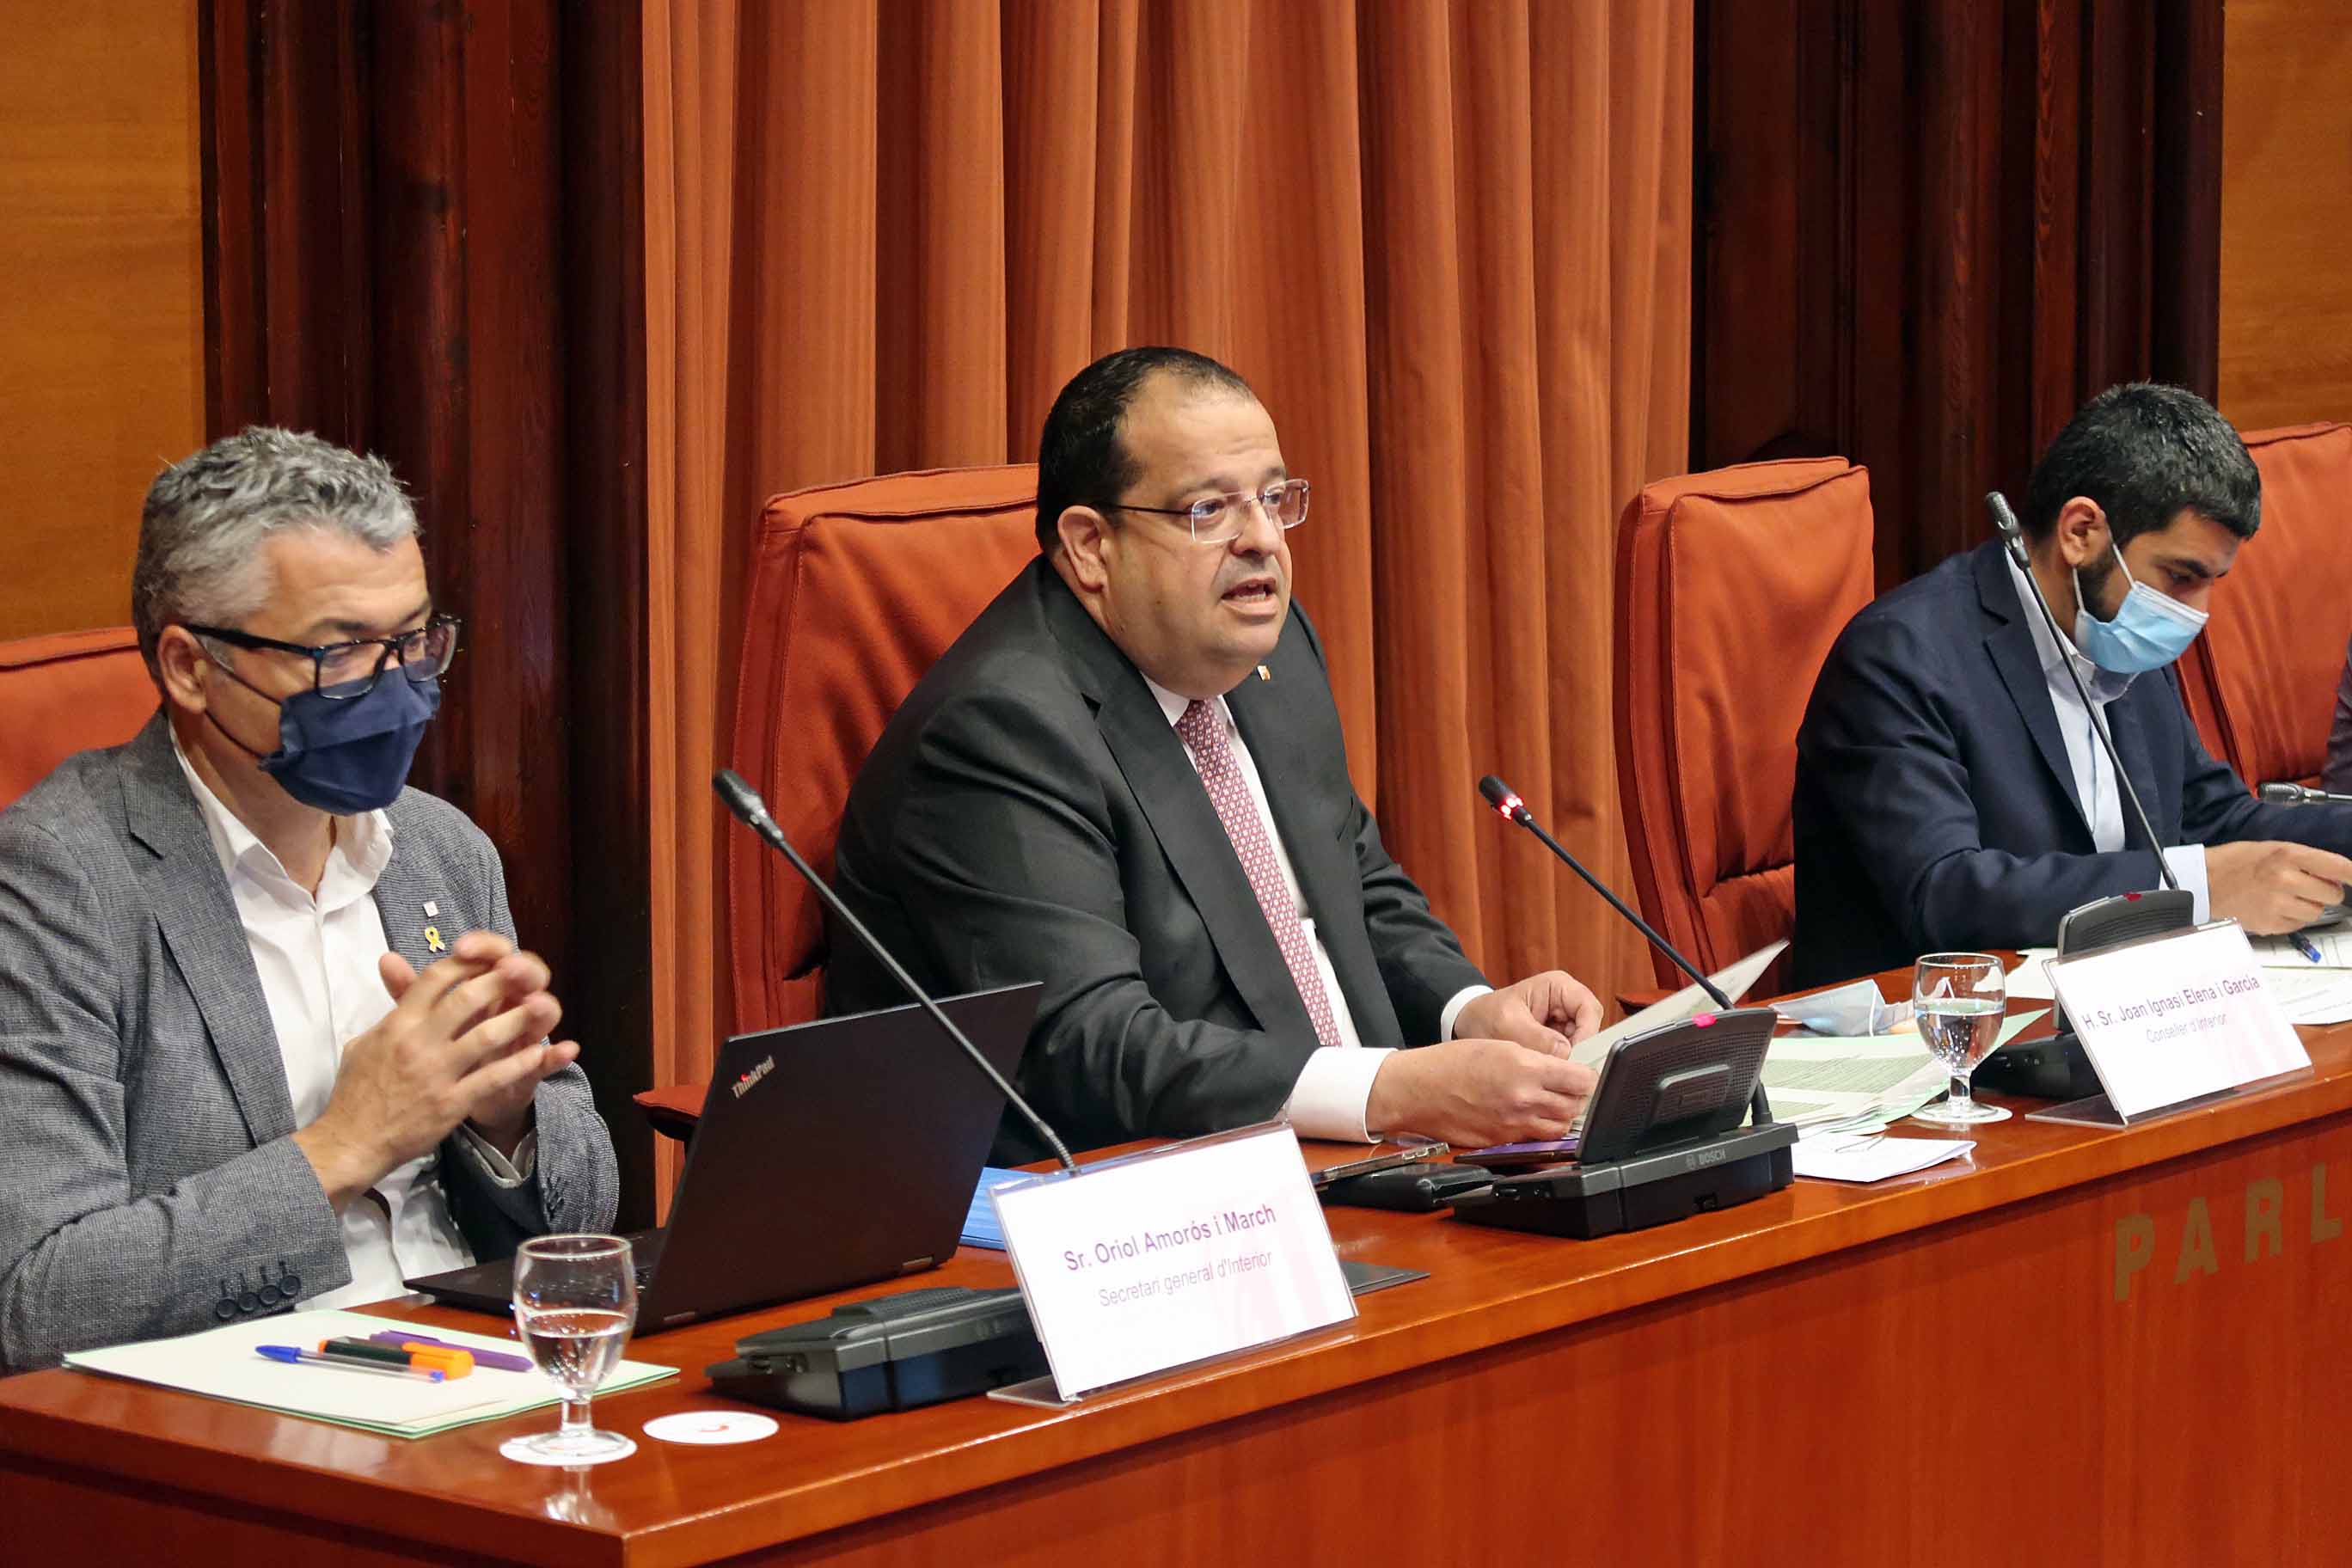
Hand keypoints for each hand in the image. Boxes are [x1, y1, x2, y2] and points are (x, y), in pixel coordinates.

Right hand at [291, 931, 577, 1204]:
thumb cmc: (355, 1093)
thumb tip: (398, 986)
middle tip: (523, 974)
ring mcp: (437, 1073)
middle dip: (500, 981)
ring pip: (488, 1035)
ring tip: (540, 1008)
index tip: (489, 958)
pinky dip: (519, 1063)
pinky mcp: (452, 1103)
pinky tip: (537, 1053)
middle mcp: (418, 1042)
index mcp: (398, 1024)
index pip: (436, 978)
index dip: (467, 962)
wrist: (351, 1142)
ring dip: (519, 1019)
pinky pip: (493, 1077)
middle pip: (467, 998)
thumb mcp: (363, 1043)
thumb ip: (390, 1013)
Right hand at [1362, 1038, 1598, 1148]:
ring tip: (1550, 1103)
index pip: (1581, 1079)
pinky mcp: (1502, 1142)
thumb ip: (1536, 1059)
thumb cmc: (1453, 1062)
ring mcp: (1514, 1125)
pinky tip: (1529, 1117)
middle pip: (1576, 1106)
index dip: (1587, 1077)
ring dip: (1561, 1115)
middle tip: (1569, 1087)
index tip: (1585, 1074)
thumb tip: (1565, 1068)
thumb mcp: (1500, 1045)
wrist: (1418, 1090)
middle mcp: (1524, 1099)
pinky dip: (1539, 1130)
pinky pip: (1535, 1140)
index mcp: (1525, 1068)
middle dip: (1577, 1097)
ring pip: (1560, 1127)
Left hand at [1453, 970, 1603, 1056]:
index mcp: (1558, 986)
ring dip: (1568, 1058)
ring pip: (1583, 1044)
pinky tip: (1544, 1068)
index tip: (1573, 1055)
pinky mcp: (1559, 1037)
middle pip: (1591, 1029)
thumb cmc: (1486, 1016)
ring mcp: (1564, 1020)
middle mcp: (1567, 1001)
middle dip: (1577, 1049)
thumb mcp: (1508, 1025)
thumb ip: (1537, 1038)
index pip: (1590, 1009)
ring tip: (1546, 1067)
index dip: (1587, 1034)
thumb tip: (1565, 1053)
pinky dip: (1560, 1063)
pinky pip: (1570, 1053)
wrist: (1470, 1023)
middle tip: (1560, 1067)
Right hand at [2205, 841, 2351, 934]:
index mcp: (2287, 856)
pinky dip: (2292, 918)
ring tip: (2288, 898)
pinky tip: (2275, 907)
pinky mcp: (2270, 924)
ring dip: (2309, 906)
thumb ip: (2305, 860)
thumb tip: (2338, 877)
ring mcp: (2278, 904)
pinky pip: (2299, 924)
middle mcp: (2285, 880)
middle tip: (2308, 886)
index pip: (2337, 867)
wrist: (2204, 883)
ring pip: (2317, 912)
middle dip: (2326, 892)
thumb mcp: (2273, 848)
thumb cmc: (2236, 862)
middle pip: (2332, 894)